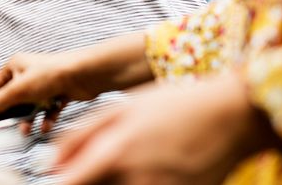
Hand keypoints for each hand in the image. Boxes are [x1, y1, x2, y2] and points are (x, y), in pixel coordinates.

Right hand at [0, 33, 149, 130]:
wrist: (83, 75)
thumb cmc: (51, 74)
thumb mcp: (17, 91)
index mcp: (14, 66)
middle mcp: (27, 74)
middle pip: (12, 100)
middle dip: (10, 115)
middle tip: (6, 128)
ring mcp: (43, 84)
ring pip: (29, 108)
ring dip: (27, 120)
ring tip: (26, 130)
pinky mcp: (57, 94)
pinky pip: (46, 111)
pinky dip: (45, 119)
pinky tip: (45, 126)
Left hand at [52, 72, 277, 183]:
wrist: (230, 117)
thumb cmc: (174, 106)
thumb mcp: (121, 109)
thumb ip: (80, 136)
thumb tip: (51, 161)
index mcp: (115, 154)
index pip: (70, 184)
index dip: (61, 181)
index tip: (60, 175)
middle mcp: (135, 181)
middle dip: (89, 182)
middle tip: (101, 165)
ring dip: (114, 183)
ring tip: (133, 164)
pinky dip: (139, 184)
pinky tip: (152, 170)